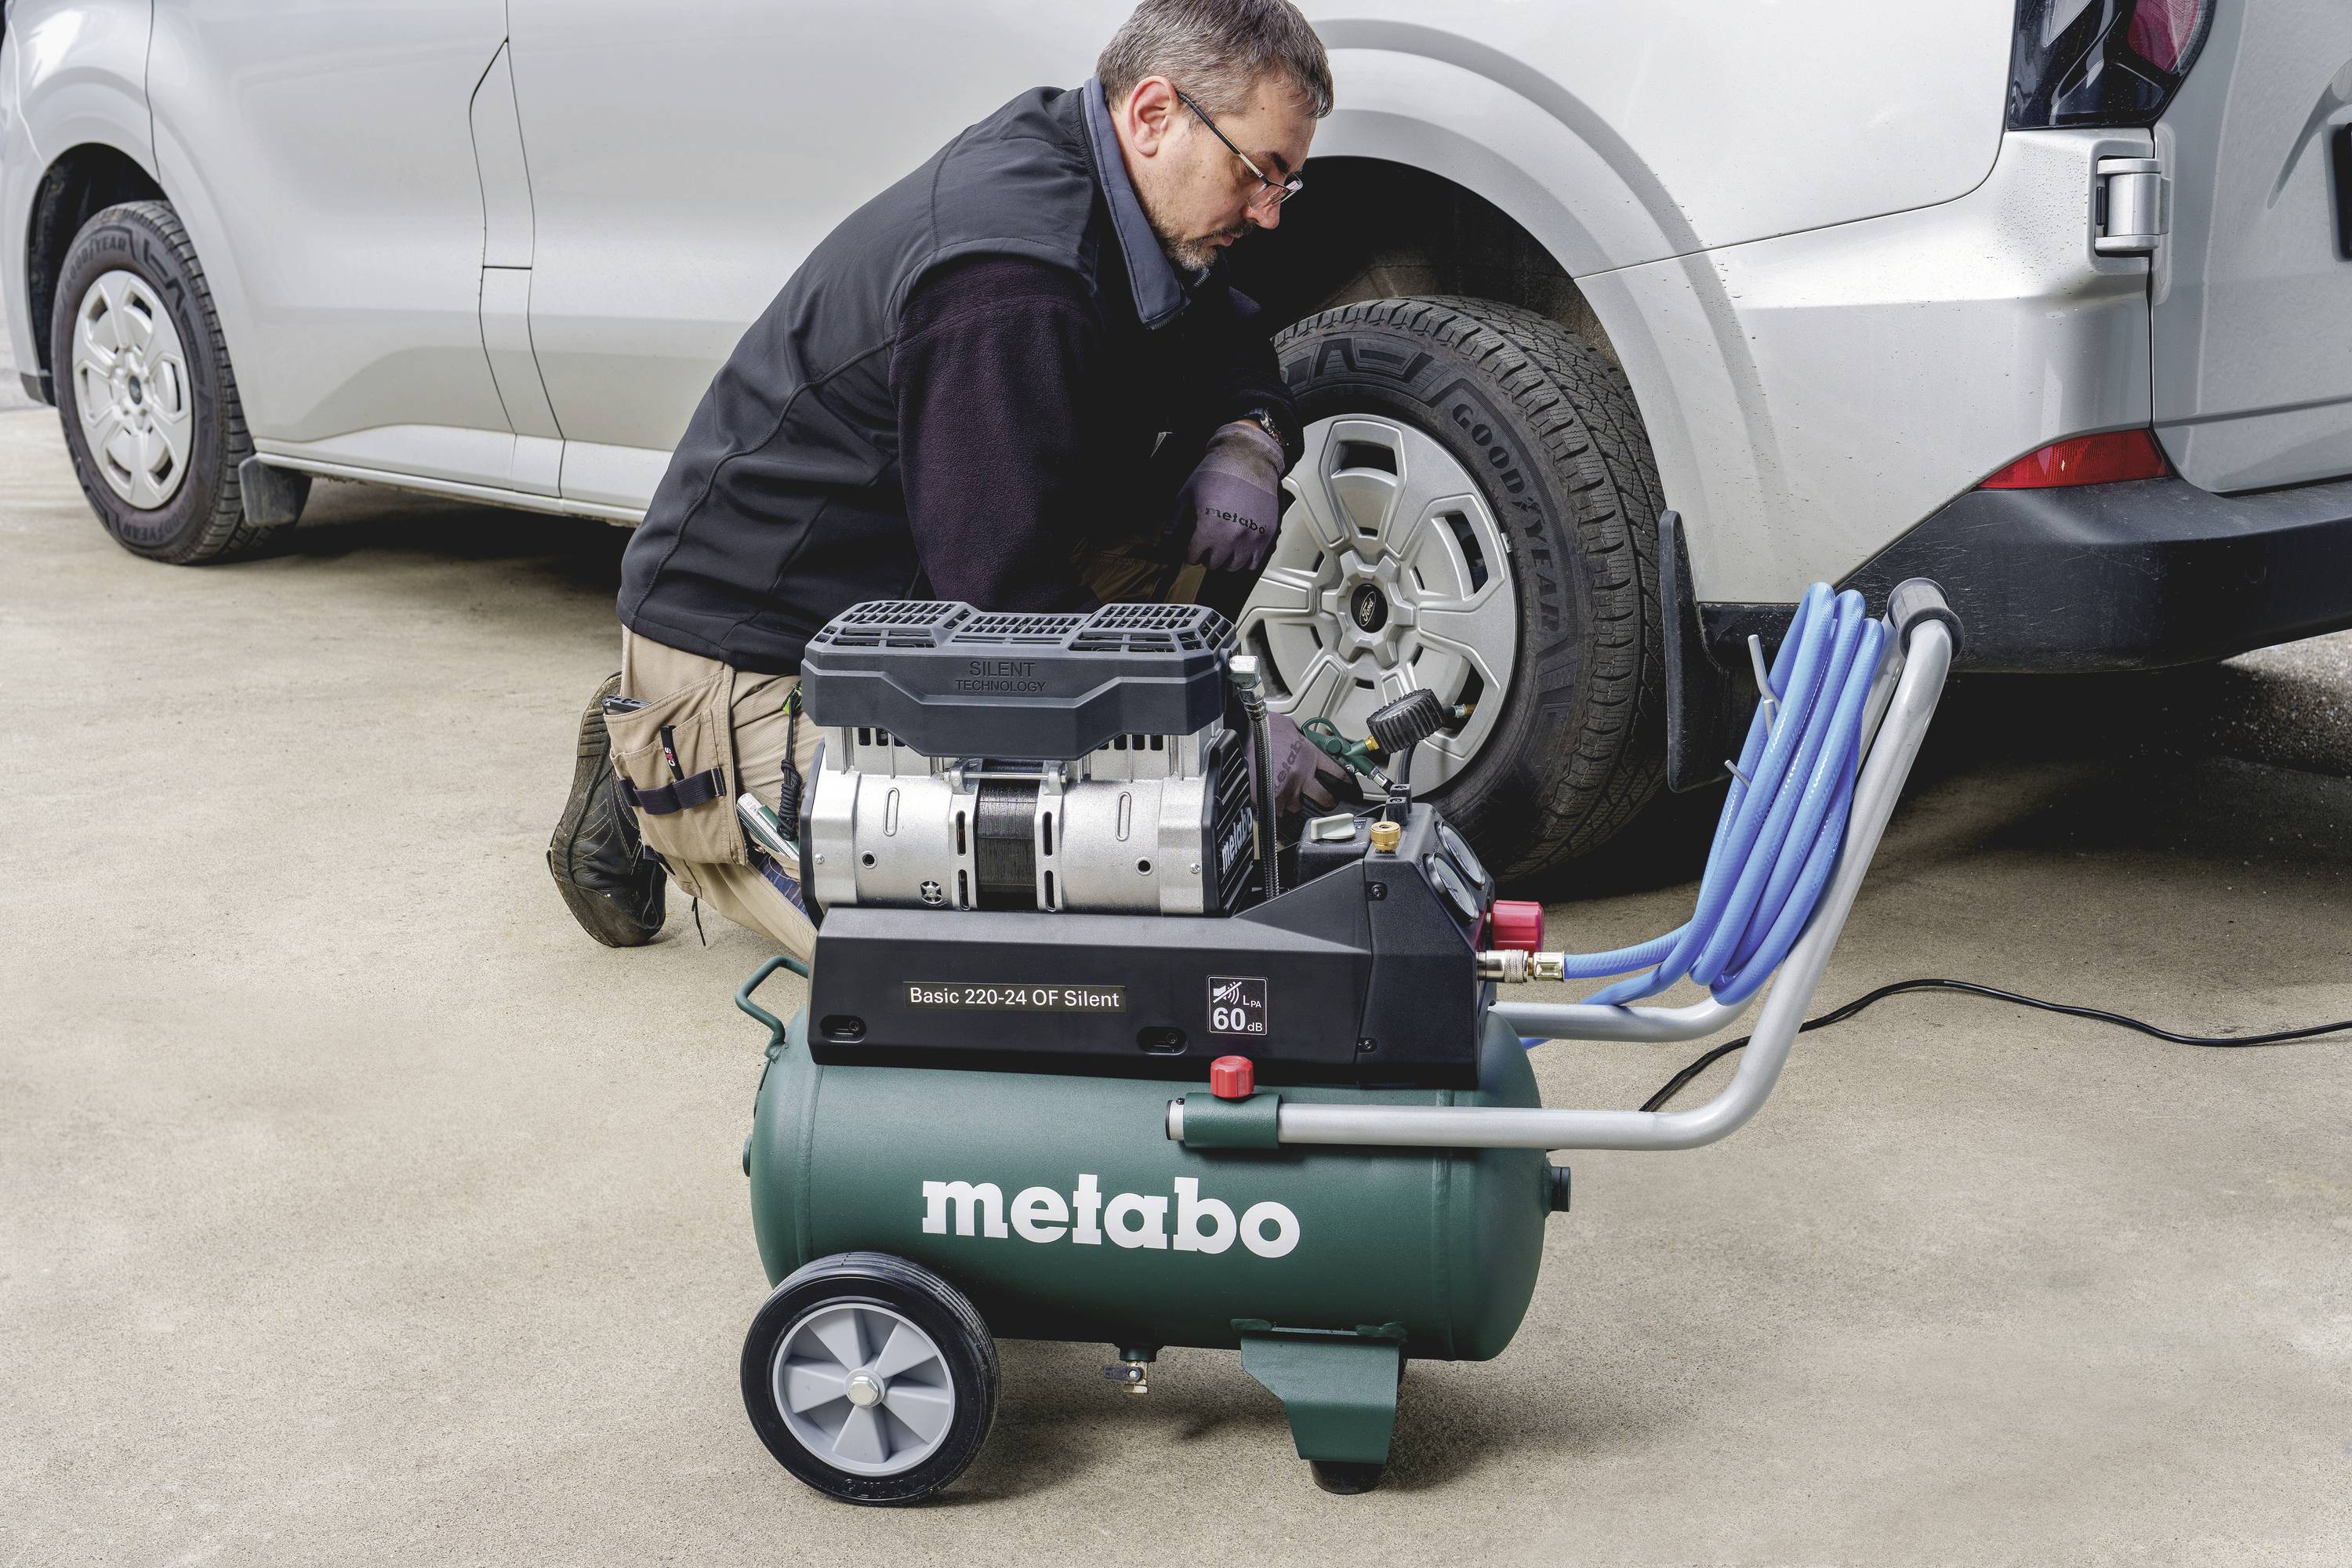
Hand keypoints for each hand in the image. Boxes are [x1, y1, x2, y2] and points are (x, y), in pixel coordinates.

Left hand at [1175, 419, 1284, 573]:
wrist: (1248, 458)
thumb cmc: (1217, 472)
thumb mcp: (1187, 493)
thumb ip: (1174, 519)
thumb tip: (1166, 538)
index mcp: (1209, 528)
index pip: (1193, 557)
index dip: (1189, 550)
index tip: (1192, 545)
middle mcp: (1231, 538)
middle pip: (1213, 564)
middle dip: (1207, 555)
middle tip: (1208, 543)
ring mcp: (1251, 538)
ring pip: (1234, 566)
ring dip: (1226, 559)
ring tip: (1224, 545)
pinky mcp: (1266, 536)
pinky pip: (1254, 562)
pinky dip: (1245, 558)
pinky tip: (1240, 546)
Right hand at [1250, 711, 1354, 815]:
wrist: (1241, 731)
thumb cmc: (1262, 726)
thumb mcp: (1290, 729)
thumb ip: (1302, 742)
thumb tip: (1305, 745)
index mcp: (1310, 755)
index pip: (1338, 774)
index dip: (1346, 783)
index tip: (1350, 788)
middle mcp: (1302, 774)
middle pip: (1326, 799)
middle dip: (1326, 801)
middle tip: (1323, 800)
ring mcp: (1286, 788)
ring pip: (1297, 806)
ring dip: (1292, 801)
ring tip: (1283, 791)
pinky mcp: (1269, 798)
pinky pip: (1276, 810)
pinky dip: (1273, 806)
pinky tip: (1268, 796)